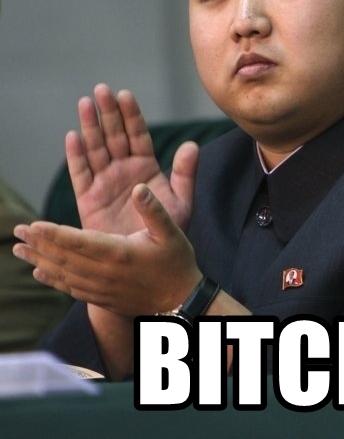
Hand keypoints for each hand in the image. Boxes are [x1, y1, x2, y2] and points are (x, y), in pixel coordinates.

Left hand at [13, 184, 202, 315]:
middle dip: (38, 243)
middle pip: (64, 257)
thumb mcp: (172, 231)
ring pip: (63, 273)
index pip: (79, 242)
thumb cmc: (177, 263)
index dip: (54, 233)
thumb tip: (139, 187)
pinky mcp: (102, 298)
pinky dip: (52, 280)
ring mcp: (101, 289)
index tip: (33, 225)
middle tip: (17, 231)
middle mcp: (105, 273)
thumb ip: (153, 210)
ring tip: (18, 250)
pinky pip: (70, 289)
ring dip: (39, 260)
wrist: (181, 301)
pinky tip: (39, 272)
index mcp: (120, 253)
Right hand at [67, 84, 198, 233]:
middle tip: (101, 90)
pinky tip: (73, 137)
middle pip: (114, 136)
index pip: (138, 135)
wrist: (146, 263)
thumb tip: (192, 145)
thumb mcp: (181, 202)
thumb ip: (185, 174)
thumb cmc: (166, 232)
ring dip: (90, 127)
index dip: (131, 115)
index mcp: (146, 166)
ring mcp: (105, 182)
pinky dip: (76, 156)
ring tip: (85, 103)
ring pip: (95, 149)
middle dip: (108, 113)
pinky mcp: (89, 199)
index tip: (125, 95)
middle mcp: (124, 169)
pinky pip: (81, 174)